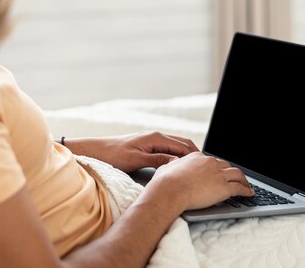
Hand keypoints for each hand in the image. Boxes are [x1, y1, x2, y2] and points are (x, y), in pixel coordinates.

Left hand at [63, 131, 198, 172]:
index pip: (183, 146)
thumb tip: (177, 163)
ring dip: (188, 155)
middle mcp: (155, 136)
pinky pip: (169, 149)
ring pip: (177, 146)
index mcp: (155, 137)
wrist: (96, 151)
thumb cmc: (113, 154)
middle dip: (196, 155)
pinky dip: (179, 155)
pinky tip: (181, 165)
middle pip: (183, 144)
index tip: (206, 166)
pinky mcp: (148, 146)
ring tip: (198, 168)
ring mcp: (152, 141)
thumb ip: (158, 160)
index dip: (195, 157)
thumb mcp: (136, 160)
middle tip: (207, 168)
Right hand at [147, 152, 254, 210]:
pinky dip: (246, 191)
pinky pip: (239, 188)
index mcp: (197, 157)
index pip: (212, 161)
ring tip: (247, 185)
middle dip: (231, 172)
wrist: (170, 191)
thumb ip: (173, 164)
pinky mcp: (224, 188)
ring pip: (237, 174)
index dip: (217, 167)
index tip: (219, 172)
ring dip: (244, 180)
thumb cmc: (165, 182)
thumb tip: (172, 162)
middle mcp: (210, 162)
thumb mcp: (166, 167)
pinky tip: (249, 194)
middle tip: (235, 178)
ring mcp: (218, 174)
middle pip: (226, 165)